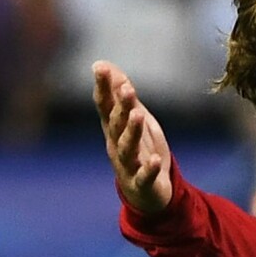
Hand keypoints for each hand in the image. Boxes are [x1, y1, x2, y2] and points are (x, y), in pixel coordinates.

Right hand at [94, 60, 171, 214]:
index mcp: (113, 128)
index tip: (100, 67)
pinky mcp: (142, 183)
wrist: (146, 194)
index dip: (102, 86)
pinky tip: (155, 160)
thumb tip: (100, 63)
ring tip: (138, 115)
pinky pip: (144, 176)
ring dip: (132, 131)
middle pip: (116, 123)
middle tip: (127, 87)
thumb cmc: (138, 150)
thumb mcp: (131, 118)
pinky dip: (148, 169)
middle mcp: (116, 144)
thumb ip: (119, 93)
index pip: (105, 105)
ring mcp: (128, 165)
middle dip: (121, 105)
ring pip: (127, 147)